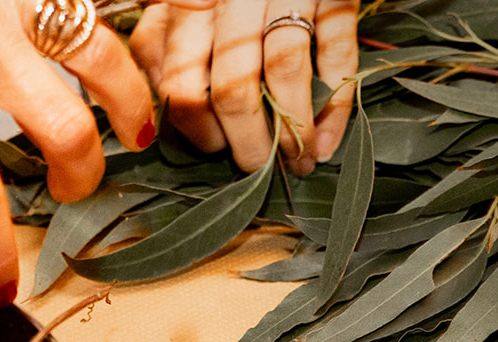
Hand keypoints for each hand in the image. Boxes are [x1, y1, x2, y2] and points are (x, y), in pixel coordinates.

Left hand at [0, 0, 154, 305]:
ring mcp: (21, 6)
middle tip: (70, 188)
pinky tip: (105, 43)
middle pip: (67, 138)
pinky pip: (87, 4)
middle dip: (78, 177)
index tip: (3, 289)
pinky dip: (103, 30)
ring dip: (129, 104)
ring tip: (135, 129)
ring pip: (106, 64)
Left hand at [130, 0, 358, 174]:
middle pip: (234, 88)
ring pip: (285, 74)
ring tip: (299, 162)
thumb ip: (163, 46)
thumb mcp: (186, 4)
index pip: (182, 84)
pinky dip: (335, 105)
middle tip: (258, 169)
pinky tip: (327, 139)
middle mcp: (236, 1)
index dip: (197, 129)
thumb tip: (161, 109)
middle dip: (248, 143)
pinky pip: (336, 54)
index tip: (214, 149)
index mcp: (191, 8)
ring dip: (292, 130)